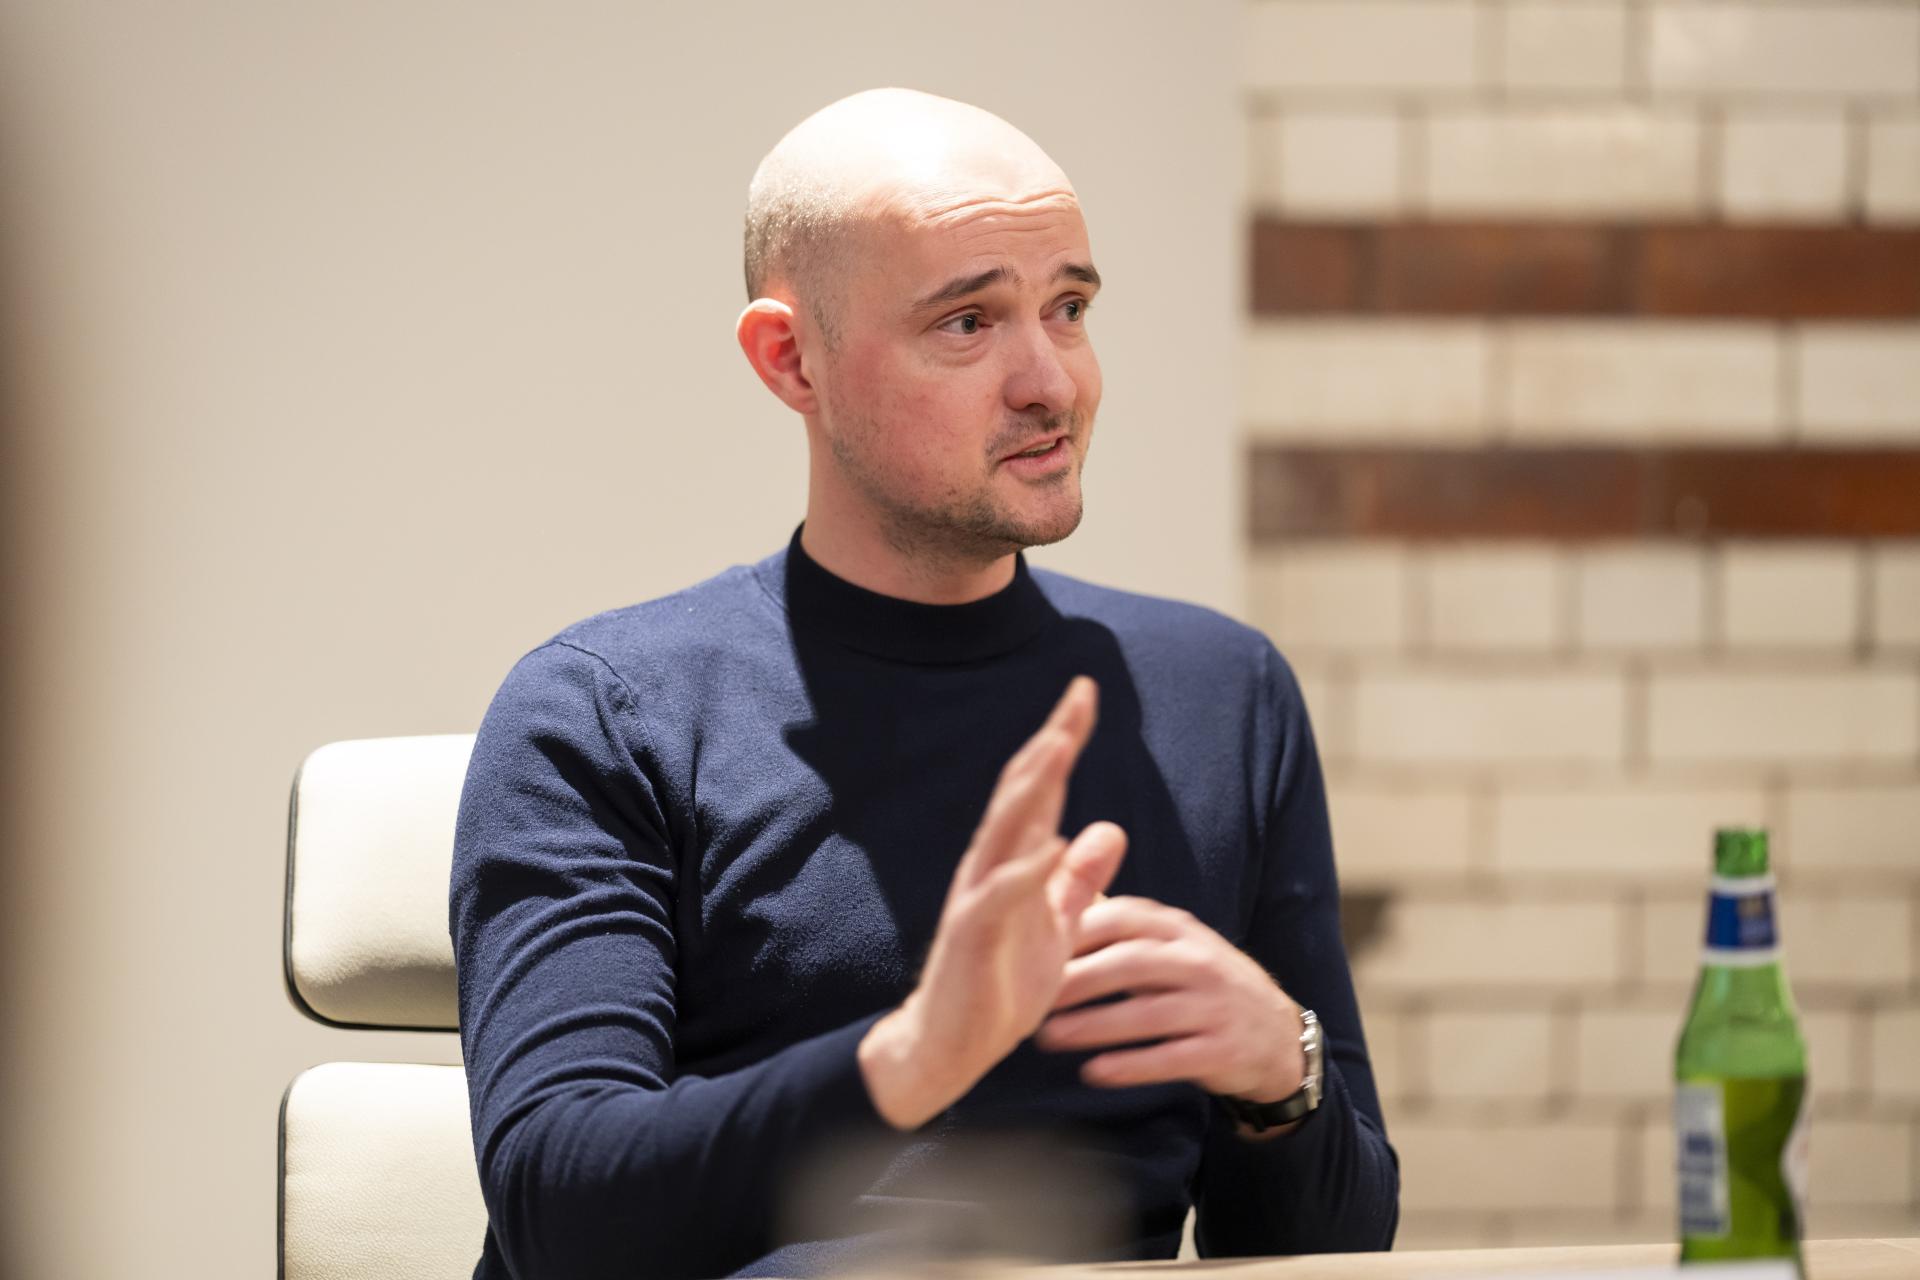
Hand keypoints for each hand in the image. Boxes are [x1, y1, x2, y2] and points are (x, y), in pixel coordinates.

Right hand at [858, 676, 1128, 1129]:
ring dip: (1033, 786)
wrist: (950, 1045)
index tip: (1087, 693)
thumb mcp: (1056, 927)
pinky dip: (1026, 869)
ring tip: (1061, 744)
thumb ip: (1078, 881)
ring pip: (1005, 828)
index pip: (1041, 788)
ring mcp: (977, 897)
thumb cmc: (999, 986)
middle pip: (1022, 790)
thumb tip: (1109, 829)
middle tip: (1080, 694)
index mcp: (1012, 861)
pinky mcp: (970, 934)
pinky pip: (999, 894)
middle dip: (1052, 741)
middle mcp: (990, 866)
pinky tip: (1053, 844)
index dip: (1063, 739)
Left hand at [1033, 896, 1305, 1105]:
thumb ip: (1123, 930)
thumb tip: (1056, 900)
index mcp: (1179, 930)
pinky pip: (1170, 1058)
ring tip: (1048, 1037)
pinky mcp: (1222, 1051)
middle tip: (1032, 998)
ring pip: (1147, 1014)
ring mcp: (1214, 1007)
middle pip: (1131, 964)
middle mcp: (1199, 961)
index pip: (1124, 917)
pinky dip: (1129, 1066)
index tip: (1032, 948)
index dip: (1077, 931)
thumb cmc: (1203, 985)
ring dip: (1093, 1026)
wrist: (1278, 1036)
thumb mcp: (1174, 946)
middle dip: (1077, 980)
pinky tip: (1093, 1072)